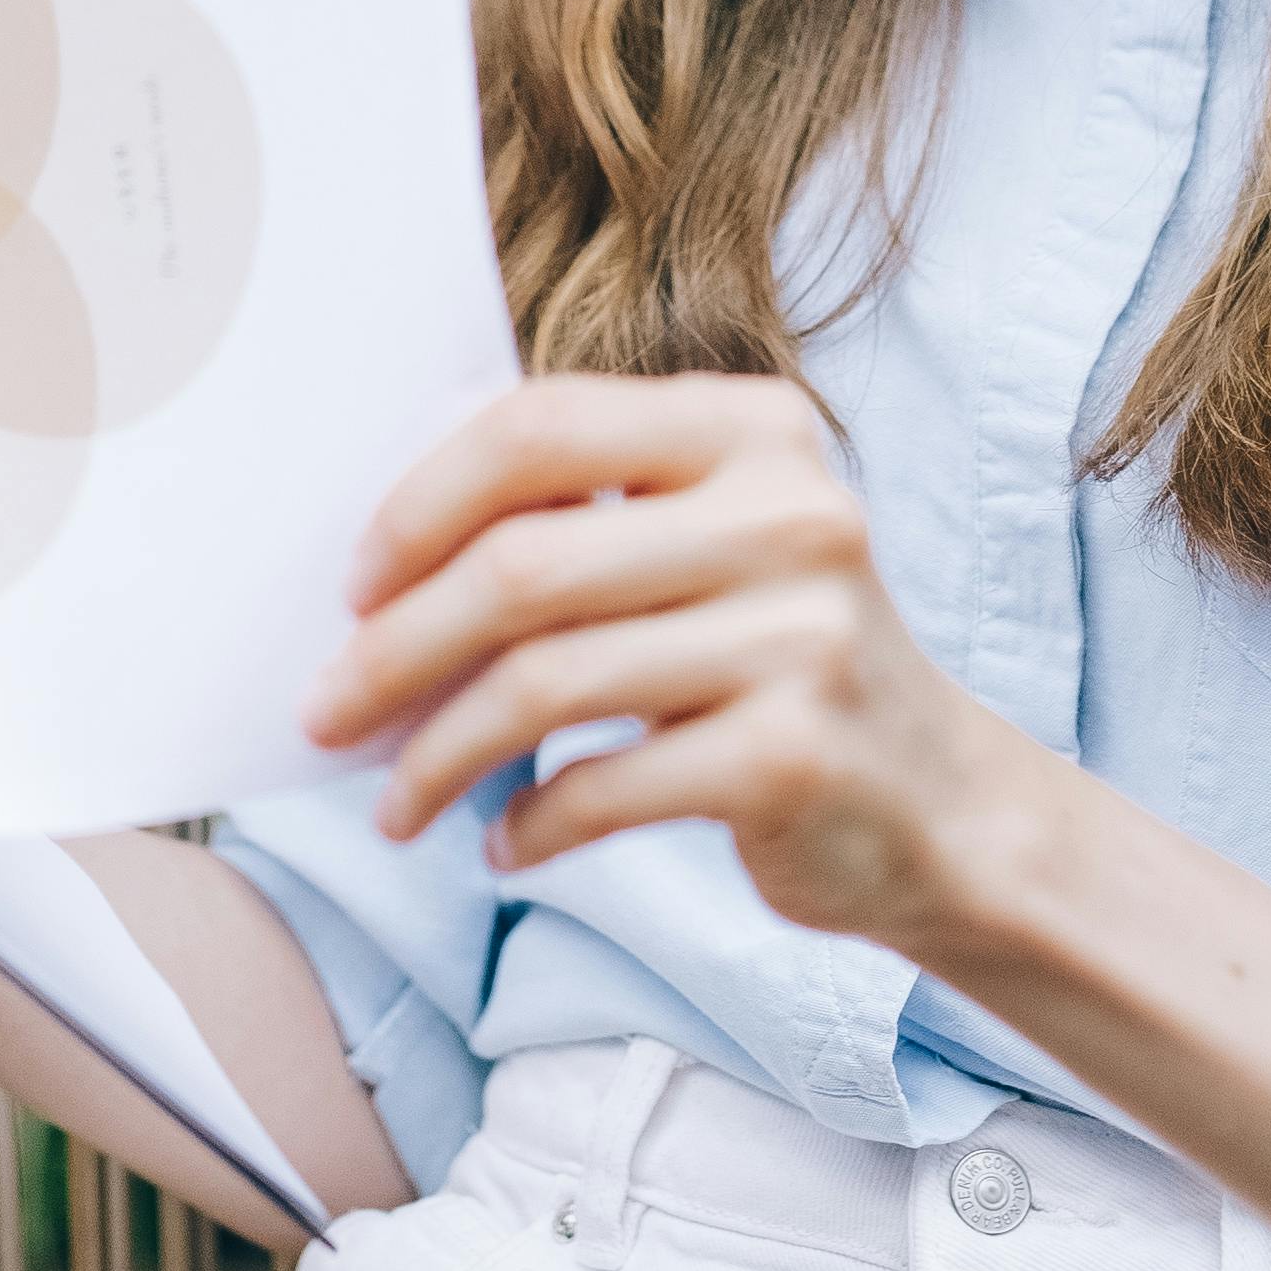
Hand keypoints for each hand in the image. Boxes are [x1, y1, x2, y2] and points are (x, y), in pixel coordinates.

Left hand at [305, 372, 1049, 955]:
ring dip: (438, 754)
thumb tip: (386, 550)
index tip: (355, 585)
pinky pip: (603, 787)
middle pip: (524, 563)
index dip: (422, 503)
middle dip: (396, 646)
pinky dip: (527, 824)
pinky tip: (502, 845)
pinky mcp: (796, 755)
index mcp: (754, 428)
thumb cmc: (782, 664)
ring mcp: (803, 634)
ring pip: (547, 684)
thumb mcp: (716, 544)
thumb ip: (591, 510)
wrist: (943, 807)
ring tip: (395, 804)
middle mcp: (791, 513)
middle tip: (328, 710)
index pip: (542, 426)